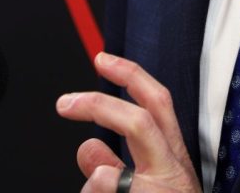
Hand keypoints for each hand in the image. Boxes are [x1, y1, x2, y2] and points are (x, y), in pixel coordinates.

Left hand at [57, 51, 200, 192]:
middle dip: (100, 106)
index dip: (130, 75)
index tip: (102, 60)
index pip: (157, 102)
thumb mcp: (148, 189)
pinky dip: (91, 192)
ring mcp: (161, 187)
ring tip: (95, 191)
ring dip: (93, 174)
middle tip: (66, 102)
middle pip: (140, 120)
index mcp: (173, 157)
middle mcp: (172, 168)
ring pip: (112, 167)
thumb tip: (88, 146)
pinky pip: (103, 186)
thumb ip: (117, 167)